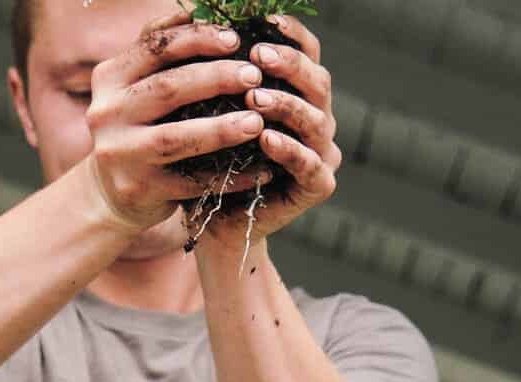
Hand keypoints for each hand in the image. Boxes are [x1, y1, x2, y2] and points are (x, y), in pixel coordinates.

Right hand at [81, 11, 277, 232]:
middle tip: (254, 76)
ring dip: (222, 129)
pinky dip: (229, 176)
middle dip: (216, 79)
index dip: (197, 39)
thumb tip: (199, 9)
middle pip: (168, 89)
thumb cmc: (138, 124)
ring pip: (177, 138)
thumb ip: (160, 50)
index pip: (155, 48)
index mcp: (108, 77)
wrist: (112, 190)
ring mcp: (120, 154)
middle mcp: (106, 113)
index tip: (236, 39)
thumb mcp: (136, 84)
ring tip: (257, 121)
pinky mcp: (140, 189)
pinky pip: (193, 182)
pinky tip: (260, 169)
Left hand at [196, 14, 339, 251]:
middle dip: (289, 65)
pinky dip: (289, 150)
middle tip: (256, 56)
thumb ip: (215, 76)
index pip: (307, 54)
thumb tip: (198, 24)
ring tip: (255, 97)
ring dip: (286, 105)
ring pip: (317, 121)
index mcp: (298, 94)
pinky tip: (265, 139)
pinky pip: (310, 165)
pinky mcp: (317, 187)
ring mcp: (322, 154)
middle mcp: (316, 119)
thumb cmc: (210, 161)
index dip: (292, 35)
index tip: (264, 20)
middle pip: (318, 81)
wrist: (216, 222)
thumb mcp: (208, 114)